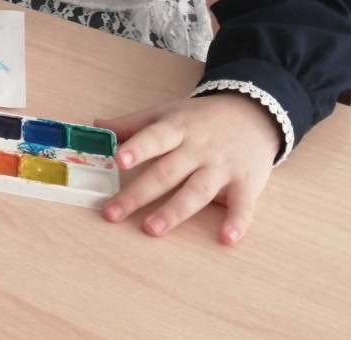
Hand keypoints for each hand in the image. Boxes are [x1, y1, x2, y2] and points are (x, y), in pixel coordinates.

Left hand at [99, 92, 279, 244]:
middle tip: (113, 212)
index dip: (137, 148)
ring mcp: (222, 167)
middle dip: (138, 193)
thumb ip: (133, 125)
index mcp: (176, 129)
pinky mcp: (246, 184)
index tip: (118, 160)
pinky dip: (237, 222)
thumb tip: (97, 126)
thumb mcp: (166, 113)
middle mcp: (197, 149)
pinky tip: (226, 238)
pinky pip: (243, 205)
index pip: (154, 138)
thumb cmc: (200, 118)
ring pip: (196, 191)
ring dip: (175, 211)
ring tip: (152, 229)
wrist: (253, 114)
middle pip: (166, 172)